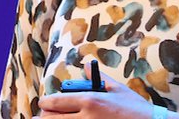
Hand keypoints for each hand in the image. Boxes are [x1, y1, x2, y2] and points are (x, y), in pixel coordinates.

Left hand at [35, 63, 154, 117]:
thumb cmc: (135, 109)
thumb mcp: (117, 89)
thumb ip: (99, 78)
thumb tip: (85, 65)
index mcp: (90, 100)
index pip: (55, 102)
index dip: (45, 103)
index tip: (44, 104)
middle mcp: (85, 117)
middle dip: (46, 116)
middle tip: (47, 114)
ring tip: (58, 118)